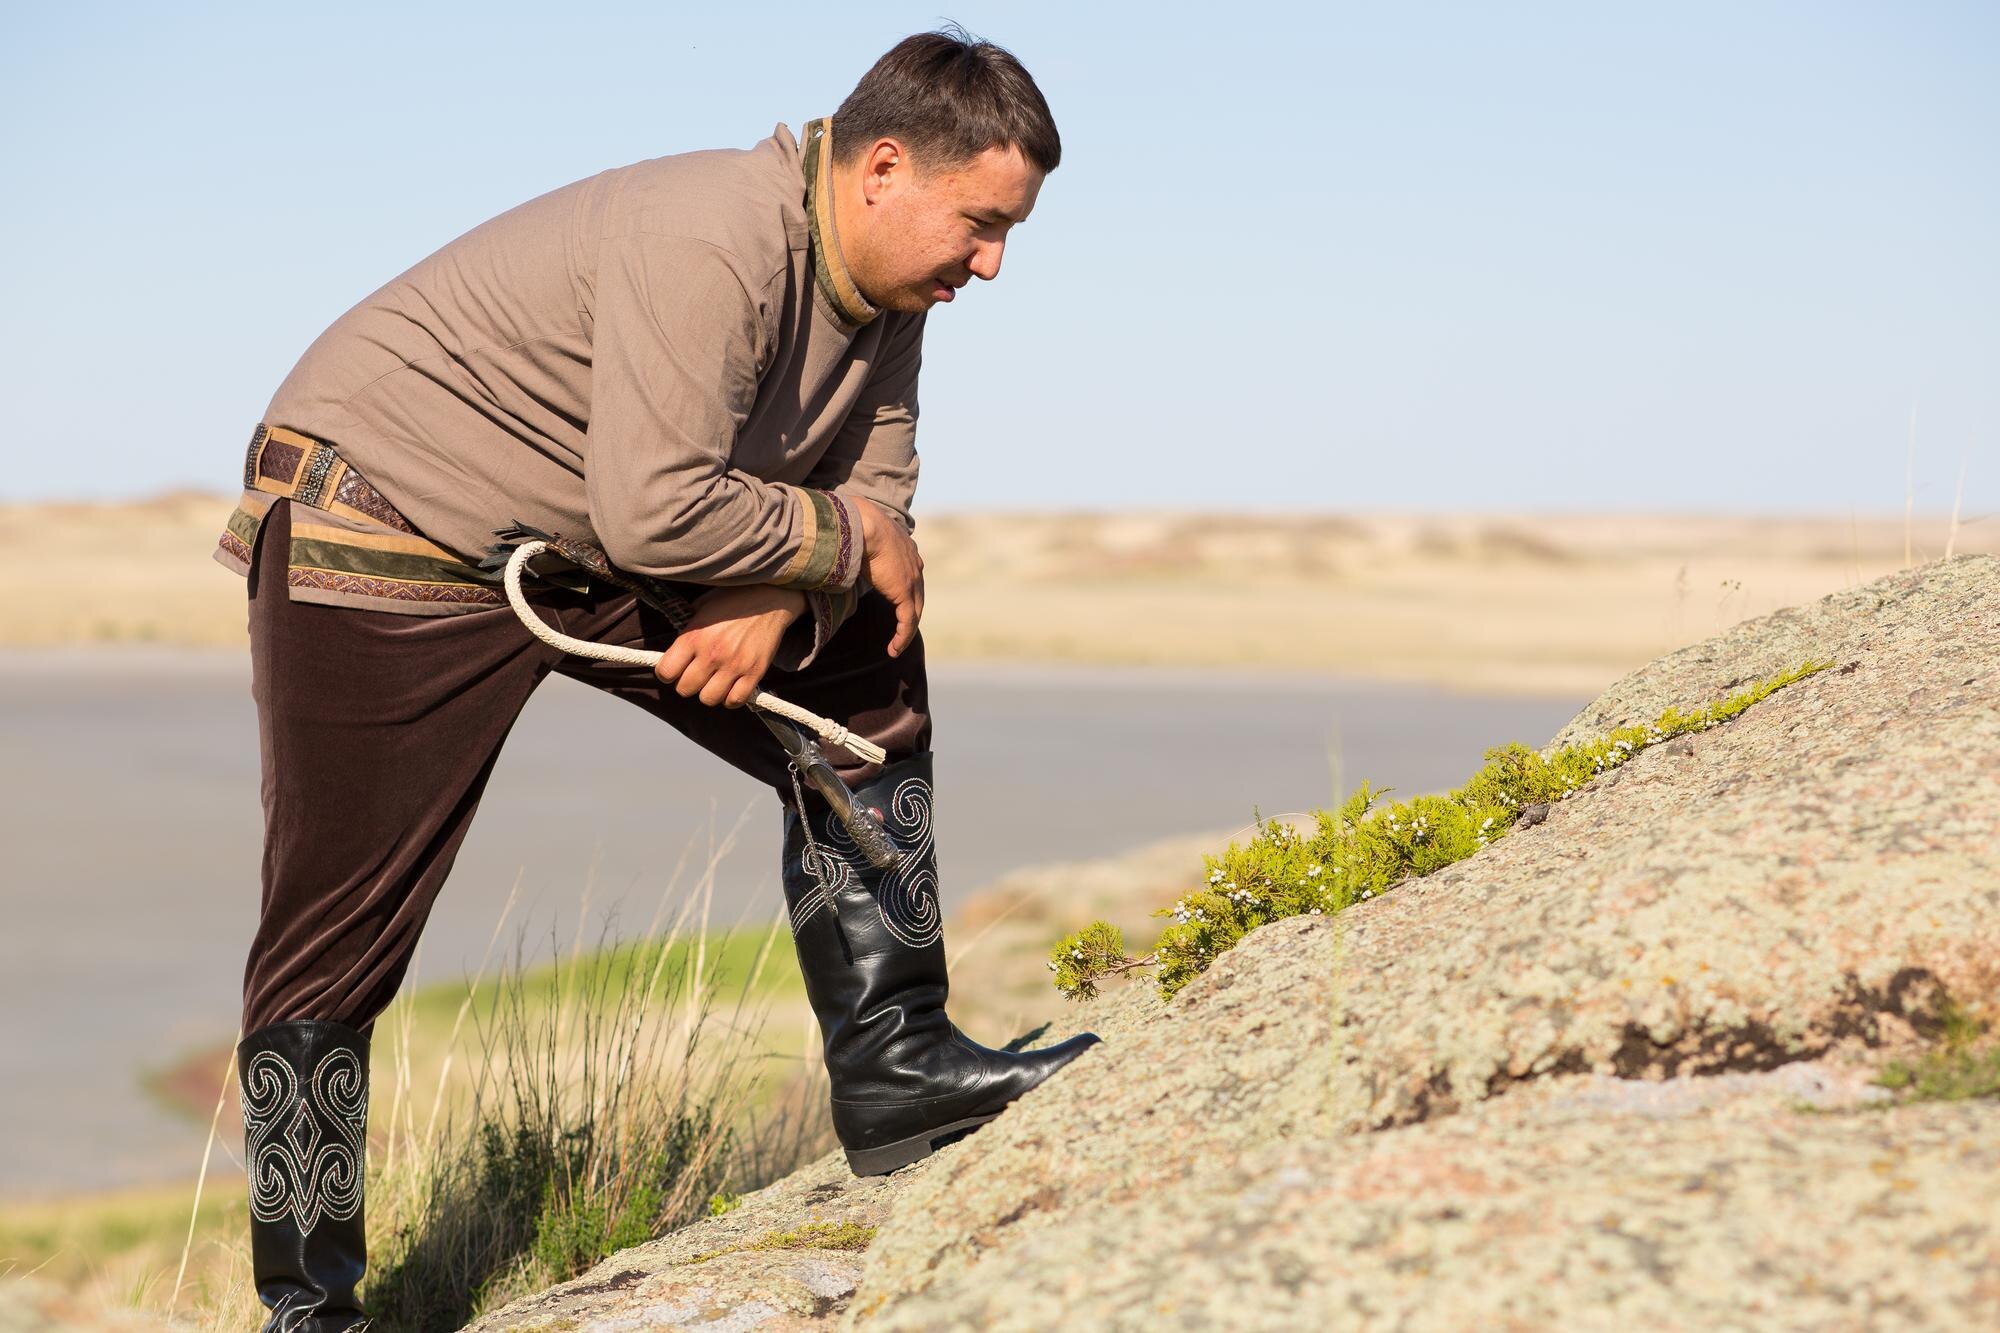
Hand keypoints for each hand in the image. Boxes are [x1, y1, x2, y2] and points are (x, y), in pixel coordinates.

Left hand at [654, 585, 805, 706]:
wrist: (769, 599)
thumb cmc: (731, 601)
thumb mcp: (700, 609)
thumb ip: (686, 633)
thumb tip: (673, 655)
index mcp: (693, 636)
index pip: (665, 672)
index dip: (667, 673)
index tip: (674, 670)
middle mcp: (712, 653)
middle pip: (685, 689)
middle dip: (687, 683)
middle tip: (696, 674)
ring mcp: (734, 665)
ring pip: (709, 699)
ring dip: (709, 692)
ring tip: (714, 681)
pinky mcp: (755, 672)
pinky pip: (735, 700)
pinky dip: (731, 698)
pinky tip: (731, 687)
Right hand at [856, 499, 923, 656]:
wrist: (861, 523)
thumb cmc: (852, 525)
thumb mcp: (858, 535)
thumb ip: (856, 545)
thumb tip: (835, 546)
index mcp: (906, 548)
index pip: (909, 575)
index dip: (904, 592)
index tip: (896, 604)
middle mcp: (914, 564)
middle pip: (916, 596)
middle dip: (909, 614)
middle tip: (900, 631)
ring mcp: (912, 579)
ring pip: (914, 612)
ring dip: (904, 632)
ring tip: (895, 648)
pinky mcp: (905, 593)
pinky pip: (907, 622)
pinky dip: (901, 637)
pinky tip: (893, 650)